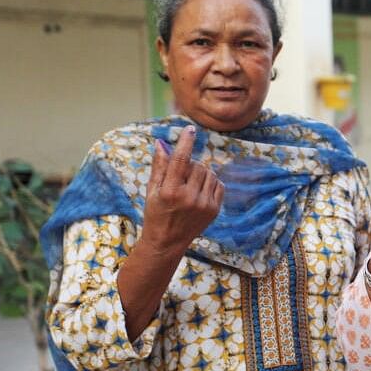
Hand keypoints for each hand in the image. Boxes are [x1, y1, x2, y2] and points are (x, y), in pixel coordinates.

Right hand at [140, 125, 223, 254]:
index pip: (181, 160)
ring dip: (201, 173)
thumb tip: (161, 143)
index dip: (186, 142)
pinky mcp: (215, 210)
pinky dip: (211, 182)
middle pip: (197, 165)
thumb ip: (159, 166)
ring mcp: (204, 205)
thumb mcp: (152, 190)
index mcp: (170, 191)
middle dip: (190, 165)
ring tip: (189, 185)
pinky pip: (219, 184)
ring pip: (209, 173)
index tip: (190, 129)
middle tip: (180, 176)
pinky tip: (199, 191)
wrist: (167, 241)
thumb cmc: (156, 212)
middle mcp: (189, 197)